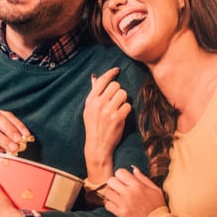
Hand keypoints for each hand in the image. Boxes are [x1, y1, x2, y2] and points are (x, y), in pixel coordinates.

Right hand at [83, 68, 131, 182]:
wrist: (97, 146)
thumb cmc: (94, 126)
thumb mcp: (89, 109)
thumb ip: (93, 93)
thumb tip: (94, 77)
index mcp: (90, 100)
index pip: (102, 80)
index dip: (111, 73)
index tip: (117, 70)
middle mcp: (98, 104)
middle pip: (115, 85)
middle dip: (118, 91)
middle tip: (116, 100)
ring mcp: (108, 111)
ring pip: (123, 94)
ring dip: (123, 100)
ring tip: (118, 108)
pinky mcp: (118, 118)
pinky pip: (128, 105)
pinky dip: (126, 110)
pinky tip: (121, 116)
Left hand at [103, 166, 165, 216]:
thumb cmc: (158, 207)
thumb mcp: (155, 190)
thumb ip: (143, 178)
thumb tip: (133, 169)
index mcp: (138, 185)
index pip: (120, 172)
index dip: (120, 175)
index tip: (123, 181)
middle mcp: (129, 193)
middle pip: (111, 181)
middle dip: (114, 184)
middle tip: (118, 189)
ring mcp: (124, 203)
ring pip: (108, 193)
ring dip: (111, 194)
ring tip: (117, 197)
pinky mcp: (121, 213)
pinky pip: (107, 205)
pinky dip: (110, 205)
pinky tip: (116, 206)